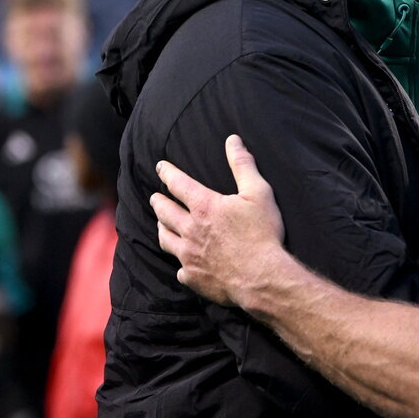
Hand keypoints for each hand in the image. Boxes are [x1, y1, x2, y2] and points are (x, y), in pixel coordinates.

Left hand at [151, 135, 285, 306]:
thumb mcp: (258, 192)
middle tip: (155, 198)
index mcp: (204, 206)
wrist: (262, 277)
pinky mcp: (192, 277)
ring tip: (162, 225)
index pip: (178, 184)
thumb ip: (243, 165)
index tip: (160, 167)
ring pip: (165, 239)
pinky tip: (185, 262)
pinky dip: (181, 262)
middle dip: (158, 202)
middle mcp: (189, 230)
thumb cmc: (262, 233)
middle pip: (164, 212)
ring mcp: (188, 256)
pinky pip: (180, 268)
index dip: (167, 173)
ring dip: (162, 228)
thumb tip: (233, 140)